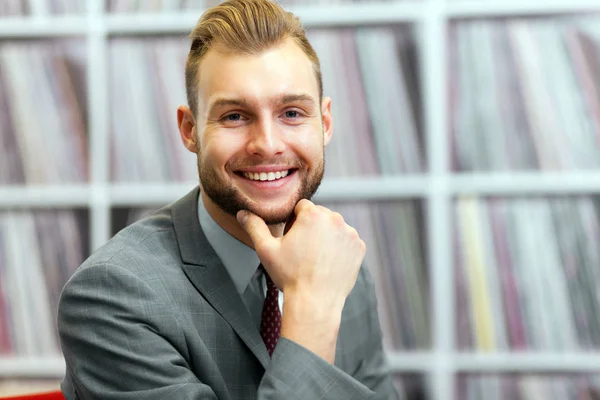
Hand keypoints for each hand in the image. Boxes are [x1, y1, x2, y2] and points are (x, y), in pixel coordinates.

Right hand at [236, 199, 365, 310]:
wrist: (315, 303)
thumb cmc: (289, 276)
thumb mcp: (266, 250)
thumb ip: (254, 227)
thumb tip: (242, 213)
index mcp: (313, 215)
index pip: (302, 207)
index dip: (294, 222)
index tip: (291, 238)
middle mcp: (335, 219)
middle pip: (320, 215)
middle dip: (311, 227)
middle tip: (302, 250)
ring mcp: (350, 234)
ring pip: (334, 227)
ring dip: (326, 236)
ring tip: (316, 258)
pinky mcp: (359, 247)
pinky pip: (347, 241)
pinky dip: (339, 248)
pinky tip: (328, 263)